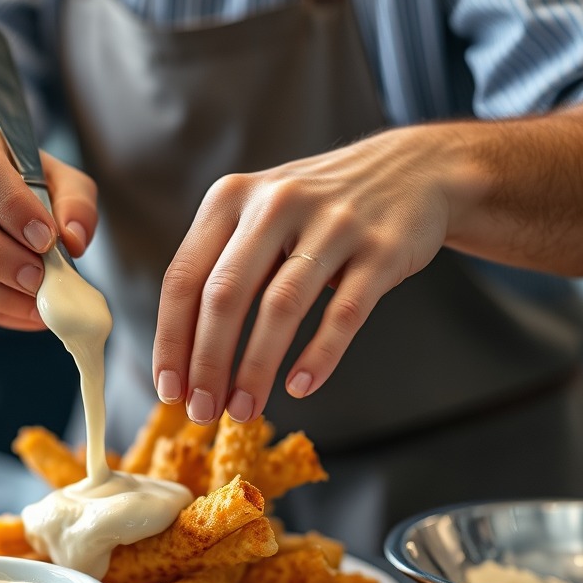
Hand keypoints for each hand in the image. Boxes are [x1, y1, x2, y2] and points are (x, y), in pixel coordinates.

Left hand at [152, 126, 453, 423]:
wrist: (414, 169)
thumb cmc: (318, 211)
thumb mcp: (259, 217)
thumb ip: (222, 269)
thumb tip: (187, 362)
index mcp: (231, 198)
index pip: (184, 279)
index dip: (171, 341)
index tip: (168, 390)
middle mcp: (276, 204)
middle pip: (224, 296)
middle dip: (208, 364)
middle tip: (203, 412)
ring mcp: (332, 223)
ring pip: (280, 307)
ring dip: (256, 368)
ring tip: (244, 410)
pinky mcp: (382, 249)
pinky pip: (344, 313)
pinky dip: (319, 355)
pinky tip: (300, 386)